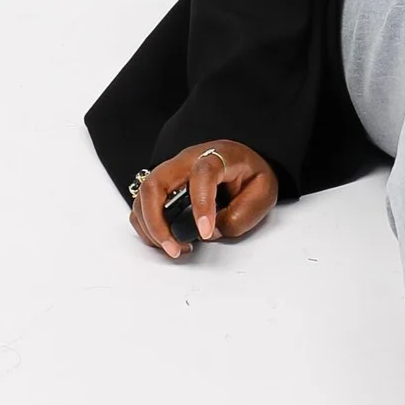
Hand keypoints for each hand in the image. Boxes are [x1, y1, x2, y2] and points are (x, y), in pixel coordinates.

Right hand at [128, 140, 278, 259]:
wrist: (244, 162)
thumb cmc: (251, 175)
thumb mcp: (262, 193)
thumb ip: (239, 216)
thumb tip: (210, 232)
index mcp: (218, 156)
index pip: (202, 174)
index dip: (202, 205)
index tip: (206, 232)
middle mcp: (187, 160)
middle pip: (156, 183)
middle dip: (157, 221)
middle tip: (174, 247)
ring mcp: (172, 171)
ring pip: (143, 196)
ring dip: (150, 228)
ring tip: (173, 248)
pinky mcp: (163, 186)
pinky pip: (143, 205)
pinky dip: (147, 227)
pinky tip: (166, 241)